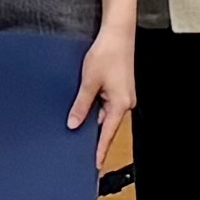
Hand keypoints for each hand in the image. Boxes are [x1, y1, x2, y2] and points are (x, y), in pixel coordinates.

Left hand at [70, 23, 134, 165]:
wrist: (117, 34)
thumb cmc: (107, 54)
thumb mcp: (89, 82)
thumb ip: (81, 105)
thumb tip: (73, 124)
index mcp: (120, 104)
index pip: (107, 134)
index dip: (99, 151)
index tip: (94, 165)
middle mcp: (125, 103)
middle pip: (106, 126)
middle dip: (94, 137)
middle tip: (80, 151)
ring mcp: (123, 96)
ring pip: (105, 115)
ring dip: (93, 121)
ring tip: (78, 130)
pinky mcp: (119, 89)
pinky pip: (106, 105)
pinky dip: (96, 110)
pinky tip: (85, 111)